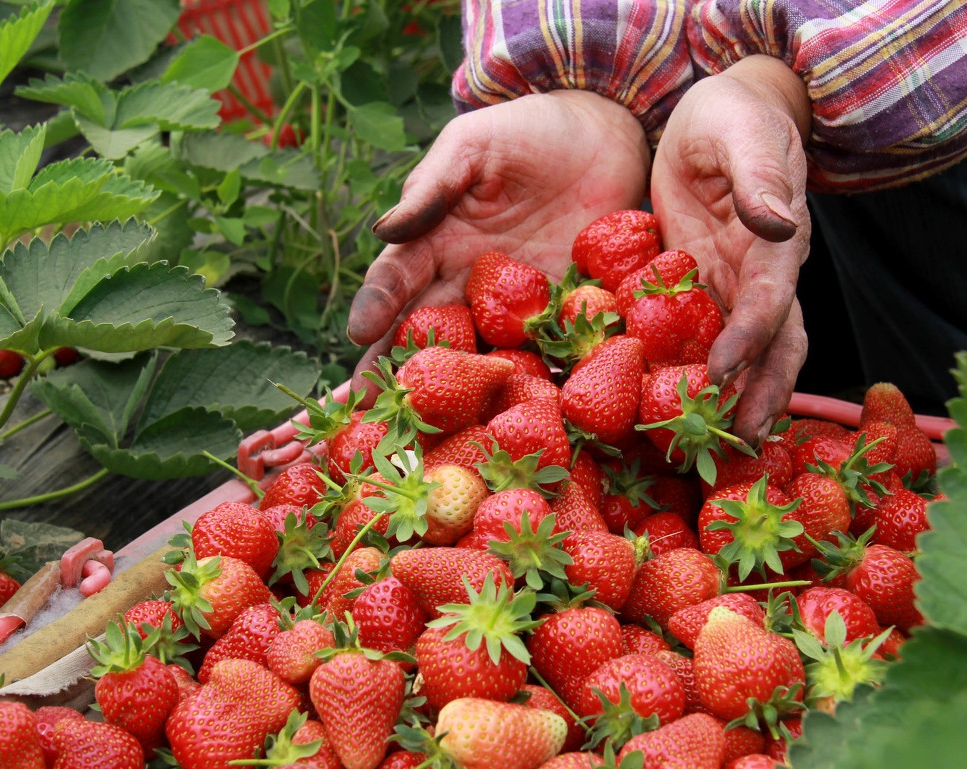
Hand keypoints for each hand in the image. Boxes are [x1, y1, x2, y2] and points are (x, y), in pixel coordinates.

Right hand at [347, 90, 649, 400]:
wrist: (608, 135)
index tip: (358, 336)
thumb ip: (433, 186)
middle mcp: (465, 288)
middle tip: (371, 416)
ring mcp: (514, 312)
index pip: (395, 283)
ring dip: (458, 400)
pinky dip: (535, 390)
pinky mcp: (564, 321)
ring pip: (477, 361)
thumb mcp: (473, 146)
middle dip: (398, 378)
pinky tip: (522, 424)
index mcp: (434, 246)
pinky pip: (546, 358)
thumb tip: (384, 230)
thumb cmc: (528, 131)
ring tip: (435, 438)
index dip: (375, 308)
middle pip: (425, 339)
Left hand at [650, 55, 811, 444]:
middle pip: (776, 346)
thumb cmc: (732, 117)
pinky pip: (704, 338)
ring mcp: (736, 286)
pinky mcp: (704, 289)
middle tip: (739, 444)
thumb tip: (777, 220)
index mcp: (778, 240)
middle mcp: (765, 273)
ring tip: (719, 448)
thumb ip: (758, 175)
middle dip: (762, 394)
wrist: (719, 118)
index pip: (770, 300)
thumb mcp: (741, 132)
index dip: (750, 339)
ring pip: (748, 354)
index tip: (720, 373)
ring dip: (738, 399)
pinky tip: (676, 409)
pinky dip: (698, 375)